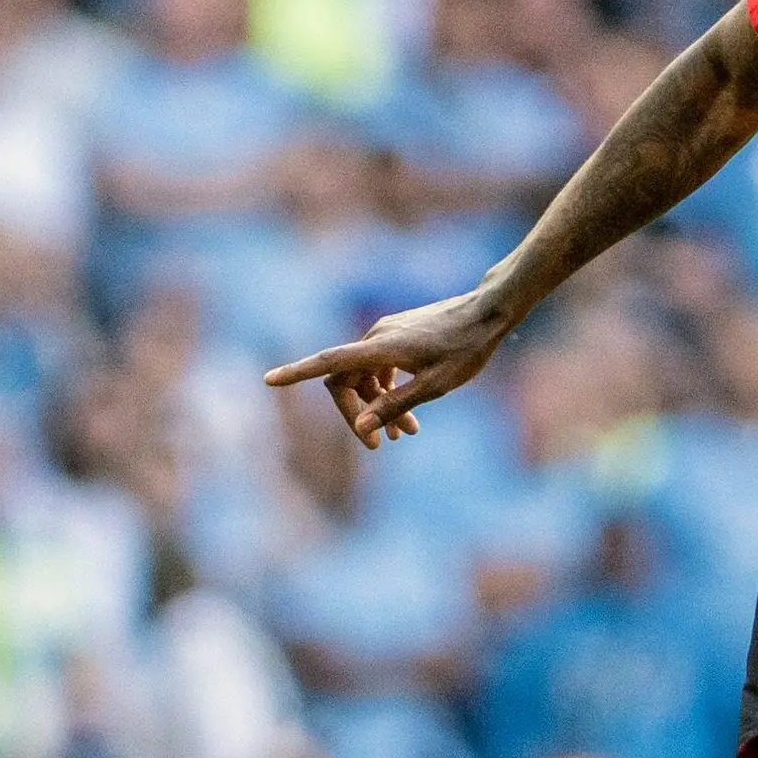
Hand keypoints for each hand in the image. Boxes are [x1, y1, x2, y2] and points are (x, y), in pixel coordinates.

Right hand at [265, 291, 516, 445]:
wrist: (488, 313)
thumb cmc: (465, 349)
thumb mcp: (435, 386)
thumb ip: (396, 406)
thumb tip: (362, 427)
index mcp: (379, 348)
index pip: (328, 362)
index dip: (297, 373)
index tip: (269, 380)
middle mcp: (376, 337)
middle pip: (344, 380)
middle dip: (356, 414)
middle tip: (377, 445)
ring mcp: (386, 335)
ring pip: (364, 377)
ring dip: (376, 407)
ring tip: (403, 436)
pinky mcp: (398, 337)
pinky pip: (379, 368)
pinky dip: (387, 392)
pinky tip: (408, 417)